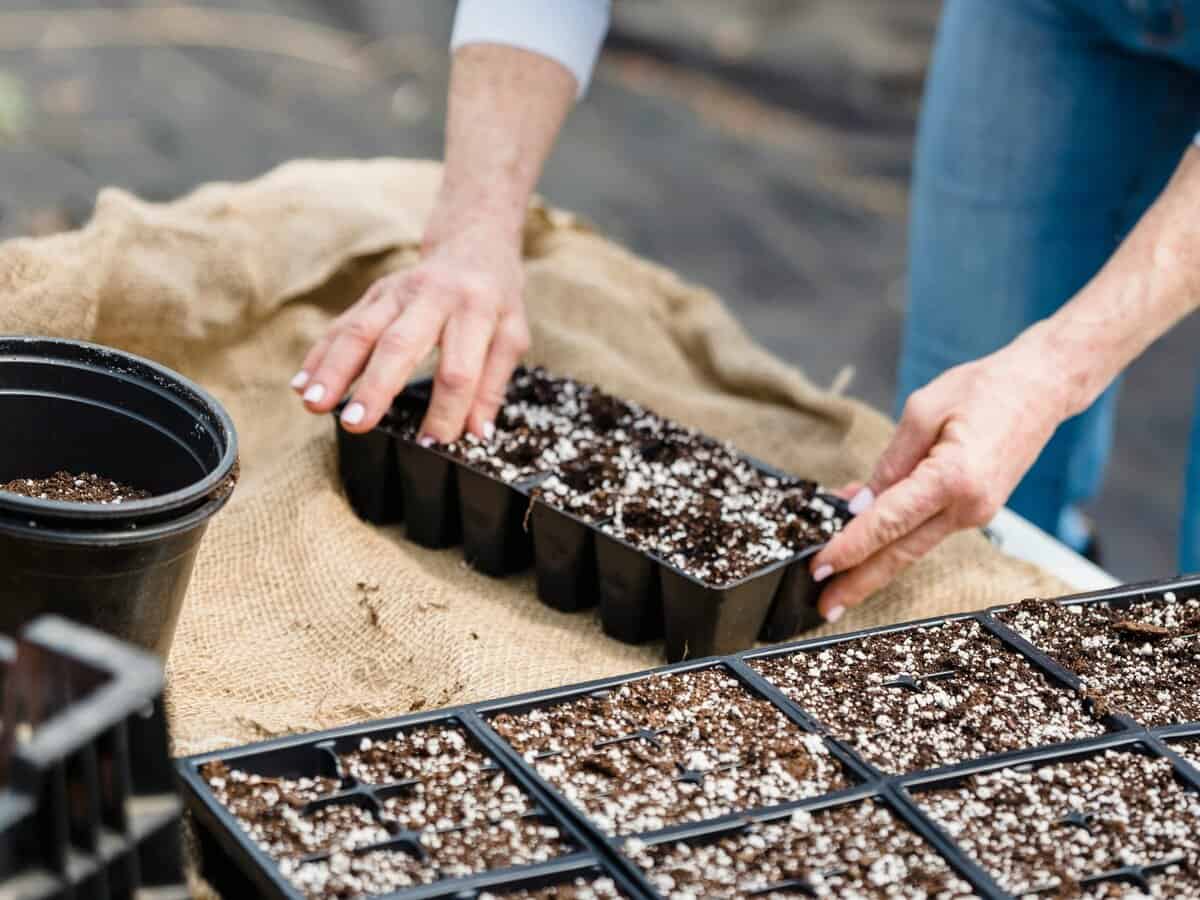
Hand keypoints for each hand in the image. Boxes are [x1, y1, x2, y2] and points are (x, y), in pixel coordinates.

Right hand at [293, 222, 529, 440]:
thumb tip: (476, 435)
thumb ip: (494, 385)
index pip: (458, 369)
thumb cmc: (495, 300)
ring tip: (314, 404)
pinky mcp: (374, 293)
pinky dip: (320, 354)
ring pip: (360, 330)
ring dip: (334, 369)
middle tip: (356, 422)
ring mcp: (397, 292)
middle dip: (376, 386)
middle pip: (400, 344)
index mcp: (475, 310)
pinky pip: (343, 324)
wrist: (473, 244)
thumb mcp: (512, 336)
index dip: (446, 409)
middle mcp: (432, 297)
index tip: (432, 443)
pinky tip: (302, 383)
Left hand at [808, 332, 1074, 621]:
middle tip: (824, 605)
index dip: (850, 548)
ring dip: (873, 565)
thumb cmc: (986, 388)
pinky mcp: (976, 510)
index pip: (888, 523)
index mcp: (954, 478)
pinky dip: (895, 537)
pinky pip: (926, 529)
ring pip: (912, 547)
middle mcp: (968, 506)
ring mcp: (976, 513)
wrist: (1041, 388)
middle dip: (859, 582)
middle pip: (901, 554)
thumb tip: (861, 503)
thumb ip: (891, 461)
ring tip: (837, 584)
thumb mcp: (924, 410)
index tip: (820, 567)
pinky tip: (865, 540)